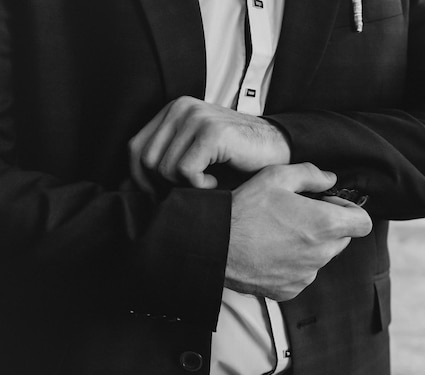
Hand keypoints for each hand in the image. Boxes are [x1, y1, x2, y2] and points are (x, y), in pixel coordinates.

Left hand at [128, 96, 289, 191]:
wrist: (279, 149)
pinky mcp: (211, 131)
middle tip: (190, 192)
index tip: (163, 195)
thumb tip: (124, 189)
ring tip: (208, 183)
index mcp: (172, 111)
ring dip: (185, 187)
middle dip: (163, 186)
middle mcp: (180, 108)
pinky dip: (200, 186)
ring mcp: (196, 117)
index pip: (135, 149)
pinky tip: (217, 181)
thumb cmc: (237, 160)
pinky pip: (185, 171)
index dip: (141, 179)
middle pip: (145, 161)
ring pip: (163, 168)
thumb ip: (163, 165)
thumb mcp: (194, 157)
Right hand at [226, 163, 372, 300]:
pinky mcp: (289, 290)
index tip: (331, 205)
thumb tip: (331, 179)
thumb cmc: (245, 209)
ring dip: (310, 245)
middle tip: (300, 215)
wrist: (214, 246)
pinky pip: (302, 274)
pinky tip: (271, 251)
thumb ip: (310, 175)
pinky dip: (293, 264)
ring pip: (321, 257)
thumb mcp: (276, 177)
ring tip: (279, 233)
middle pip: (342, 240)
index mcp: (324, 224)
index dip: (351, 211)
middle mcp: (320, 254)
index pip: (363, 223)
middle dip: (329, 226)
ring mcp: (305, 275)